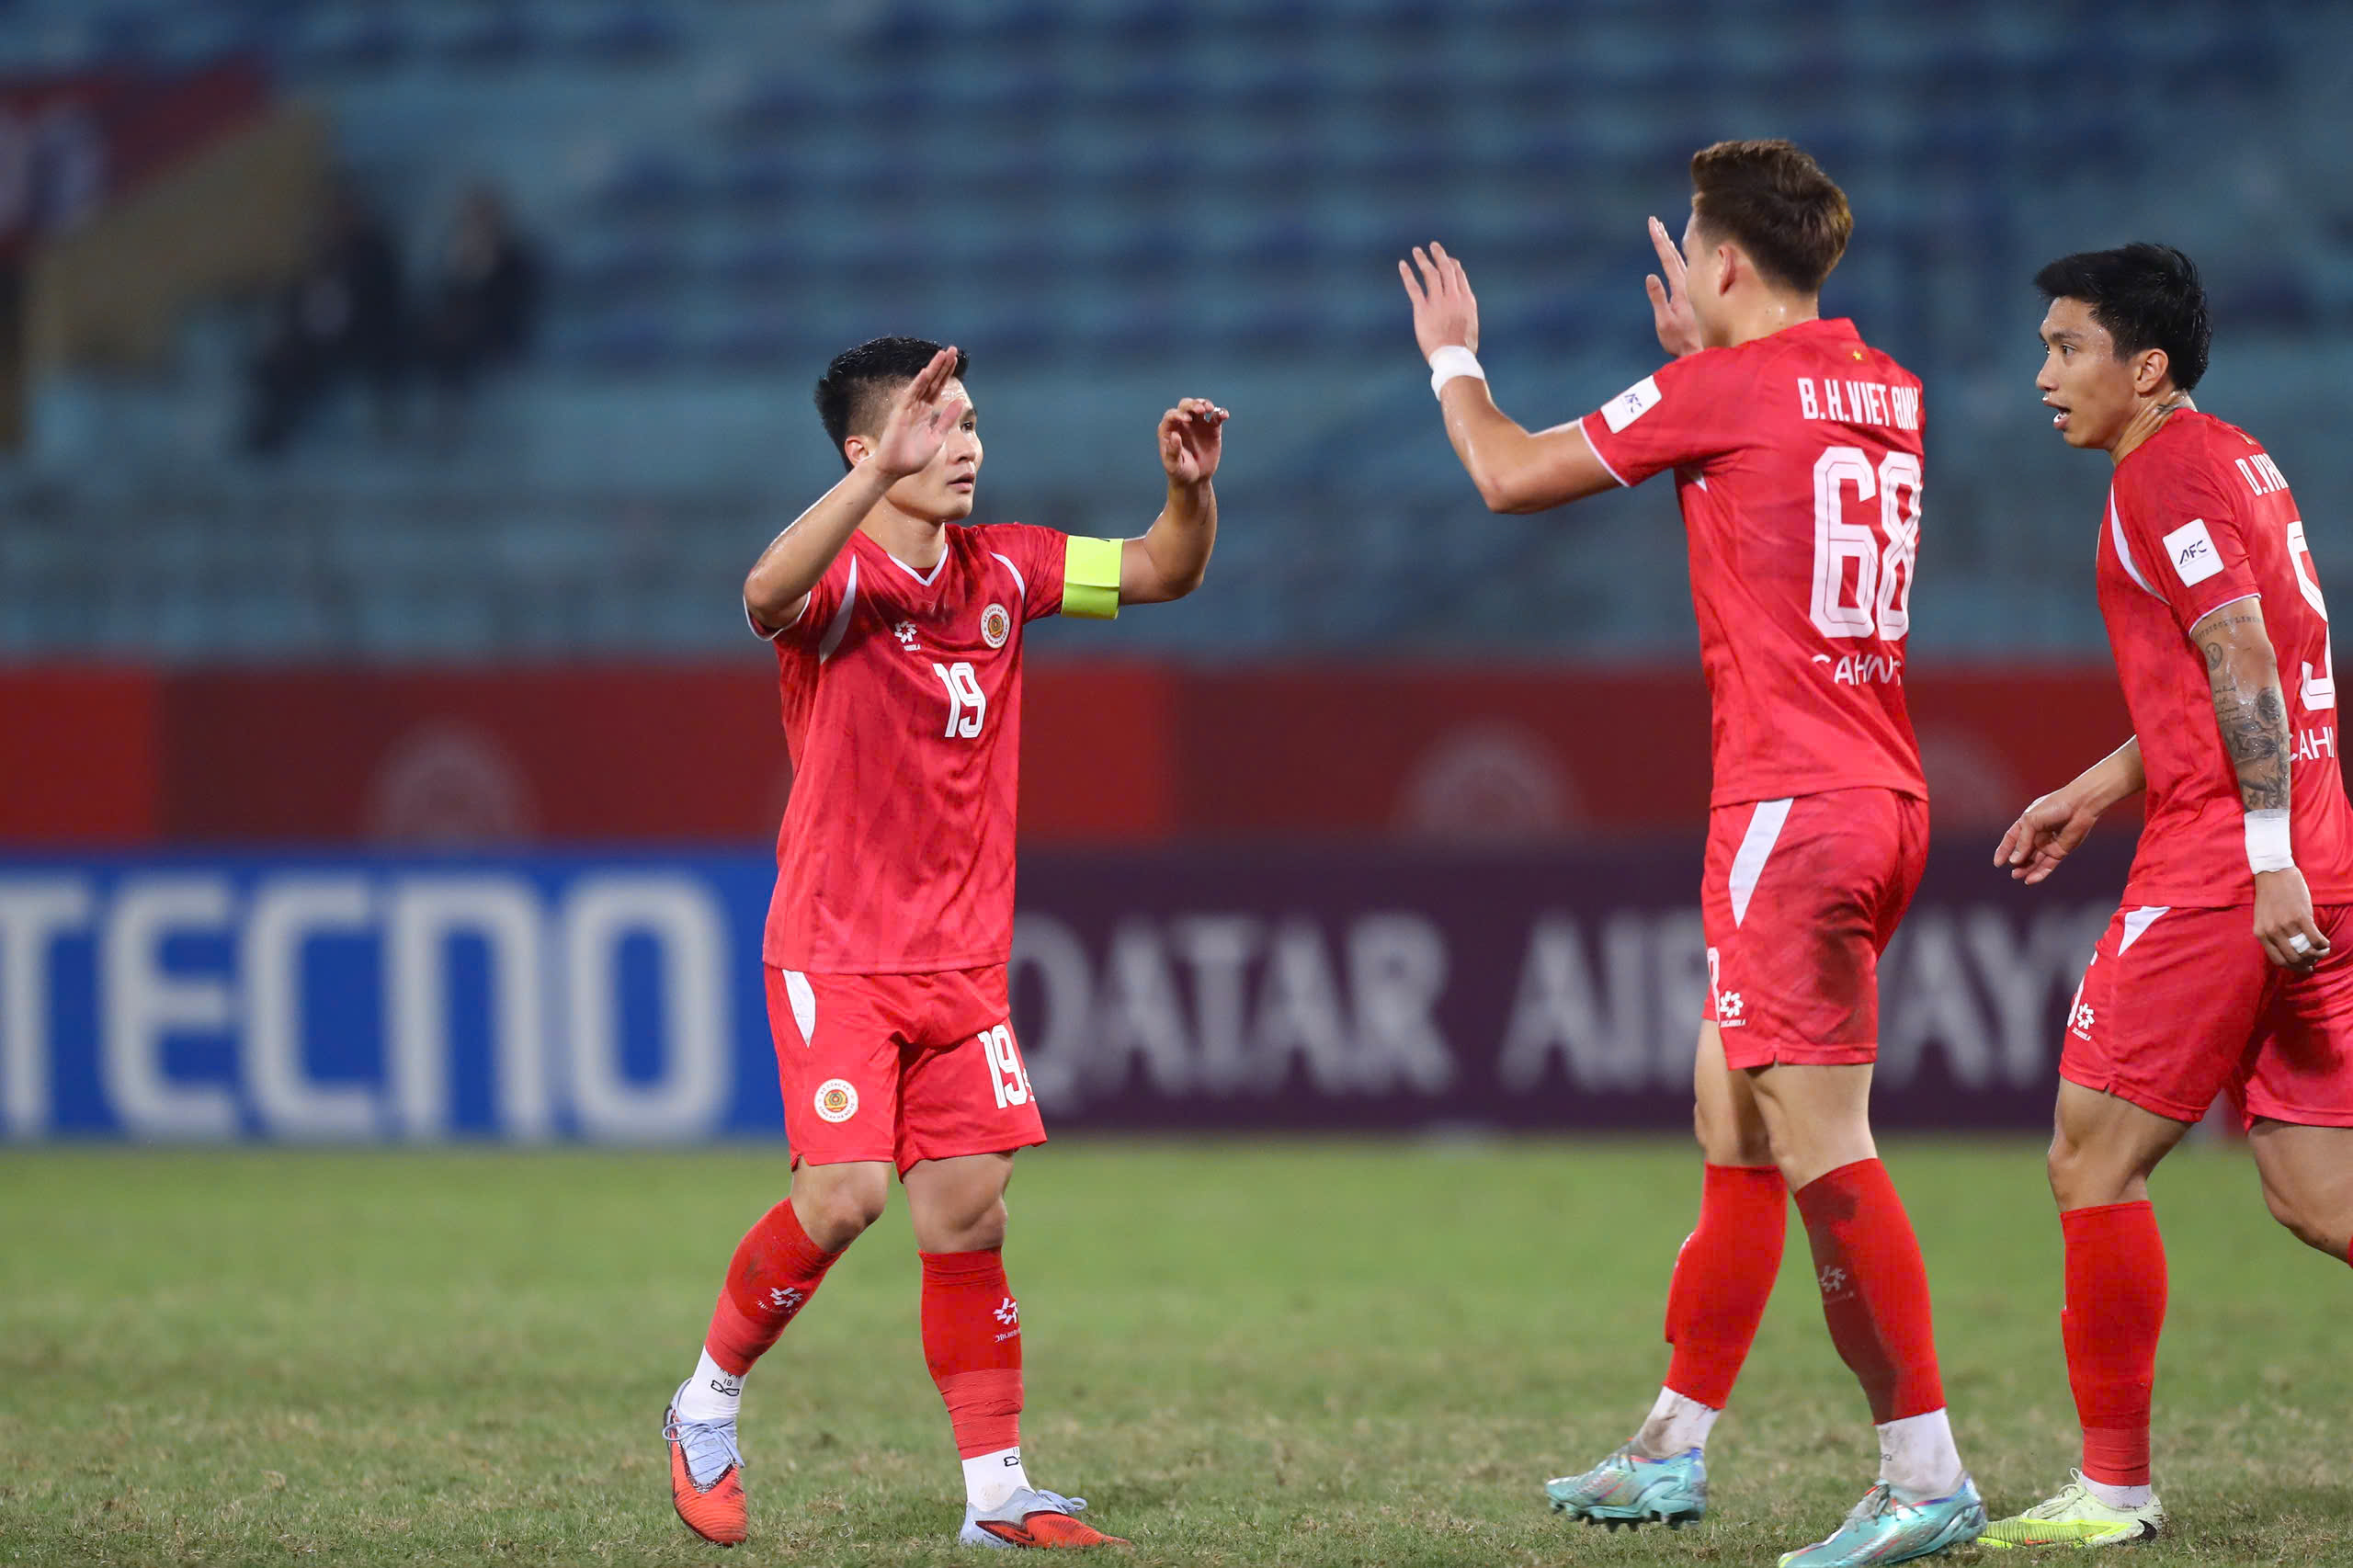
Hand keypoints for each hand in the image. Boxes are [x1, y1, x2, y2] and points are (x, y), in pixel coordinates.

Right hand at [868, 346, 964, 478]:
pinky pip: (910, 396)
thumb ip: (947, 420)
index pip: (938, 388)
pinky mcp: (900, 414)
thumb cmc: (914, 456)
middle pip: (932, 381)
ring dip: (932, 369)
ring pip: (922, 384)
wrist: (895, 469)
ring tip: (942, 354)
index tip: (955, 359)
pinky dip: (917, 384)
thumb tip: (960, 402)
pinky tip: (925, 372)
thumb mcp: (937, 437)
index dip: (946, 373)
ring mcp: (908, 409)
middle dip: (942, 366)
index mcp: (926, 412)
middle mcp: (918, 406)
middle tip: (952, 349)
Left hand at [1159, 397, 1227, 484]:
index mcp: (1169, 429)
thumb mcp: (1174, 466)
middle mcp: (1182, 423)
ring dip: (1205, 404)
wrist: (1196, 479)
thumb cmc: (1180, 473)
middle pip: (1185, 405)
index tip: (1187, 419)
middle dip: (1192, 405)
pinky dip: (1220, 413)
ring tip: (1211, 409)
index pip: (1172, 415)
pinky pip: (1216, 417)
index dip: (1179, 414)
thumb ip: (1173, 451)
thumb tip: (1175, 435)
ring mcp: (1197, 424)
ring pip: (1200, 406)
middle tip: (1201, 410)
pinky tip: (1224, 415)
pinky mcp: (1211, 428)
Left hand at [1399, 242, 1478, 359]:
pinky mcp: (1423, 309)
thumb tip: (1463, 311)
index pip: (1459, 275)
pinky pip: (1413, 287)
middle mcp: (1453, 296)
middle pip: (1446, 269)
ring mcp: (1438, 302)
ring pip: (1430, 273)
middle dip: (1440, 255)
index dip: (1453, 264)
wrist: (1453, 357)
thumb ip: (1465, 312)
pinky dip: (1407, 274)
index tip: (1448, 259)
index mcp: (1467, 300)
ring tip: (1417, 251)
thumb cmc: (1463, 347)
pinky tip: (1402, 265)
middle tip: (1434, 246)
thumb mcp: (1470, 326)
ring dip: (1423, 260)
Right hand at [1644, 216, 1700, 357]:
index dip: (1659, 240)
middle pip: (1675, 255)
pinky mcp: (1694, 295)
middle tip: (1654, 222)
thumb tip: (1651, 276)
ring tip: (1663, 234)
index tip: (1652, 224)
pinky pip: (1687, 270)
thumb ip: (1658, 298)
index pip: (1668, 259)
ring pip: (1682, 261)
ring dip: (1672, 246)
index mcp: (1681, 288)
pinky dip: (1680, 259)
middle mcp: (1689, 284)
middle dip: (1663, 237)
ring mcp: (1693, 289)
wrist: (1702, 352)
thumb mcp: (1665, 322)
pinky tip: (1679, 256)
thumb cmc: (1681, 341)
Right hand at [1996, 789, 2103, 884]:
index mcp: (2027, 823)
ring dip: (2026, 869)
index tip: (1997, 863)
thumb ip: (2022, 841)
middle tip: (2012, 872)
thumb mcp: (2031, 821)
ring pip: (2035, 861)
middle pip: (2023, 852)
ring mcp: (2049, 844)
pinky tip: (2031, 879)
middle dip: (2016, 862)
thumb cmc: (2054, 807)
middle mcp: (2037, 835)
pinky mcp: (2060, 851)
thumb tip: (2014, 861)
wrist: (2080, 805)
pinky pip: (2048, 865)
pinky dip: (2040, 873)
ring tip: (2017, 876)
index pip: (2012, 839)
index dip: (2004, 850)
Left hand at [2254, 867, 2329, 970]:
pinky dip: (2323, 944)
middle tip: (2314, 962)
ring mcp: (2286, 925)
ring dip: (2317, 955)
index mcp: (2260, 934)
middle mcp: (2271, 932)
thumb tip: (2288, 950)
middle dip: (2306, 964)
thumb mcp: (2263, 918)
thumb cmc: (2270, 895)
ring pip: (2306, 951)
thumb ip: (2271, 933)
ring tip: (2322, 951)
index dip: (2293, 967)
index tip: (2302, 967)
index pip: (2278, 960)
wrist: (2273, 874)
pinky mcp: (2300, 917)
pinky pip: (2315, 939)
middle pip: (2293, 959)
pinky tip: (2325, 943)